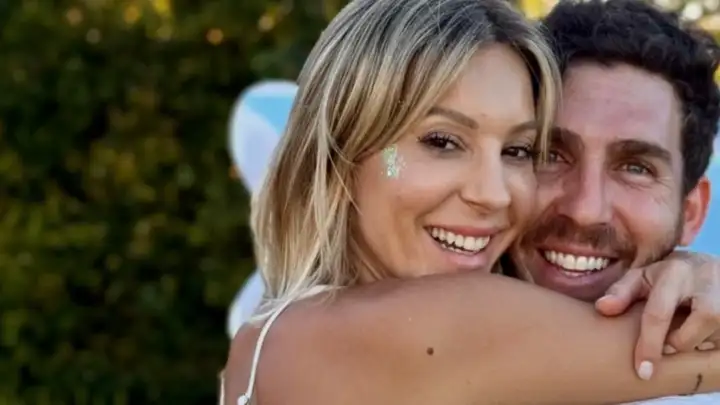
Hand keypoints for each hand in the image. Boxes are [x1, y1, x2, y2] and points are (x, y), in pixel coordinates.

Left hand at [594, 251, 719, 379]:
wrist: (708, 267)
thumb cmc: (668, 276)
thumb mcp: (642, 277)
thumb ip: (622, 292)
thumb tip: (602, 308)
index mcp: (675, 272)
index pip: (660, 313)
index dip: (650, 345)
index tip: (642, 371)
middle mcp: (706, 281)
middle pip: (702, 320)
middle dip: (682, 341)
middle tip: (668, 344)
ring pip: (718, 332)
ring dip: (699, 341)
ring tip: (686, 332)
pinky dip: (711, 342)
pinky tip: (701, 335)